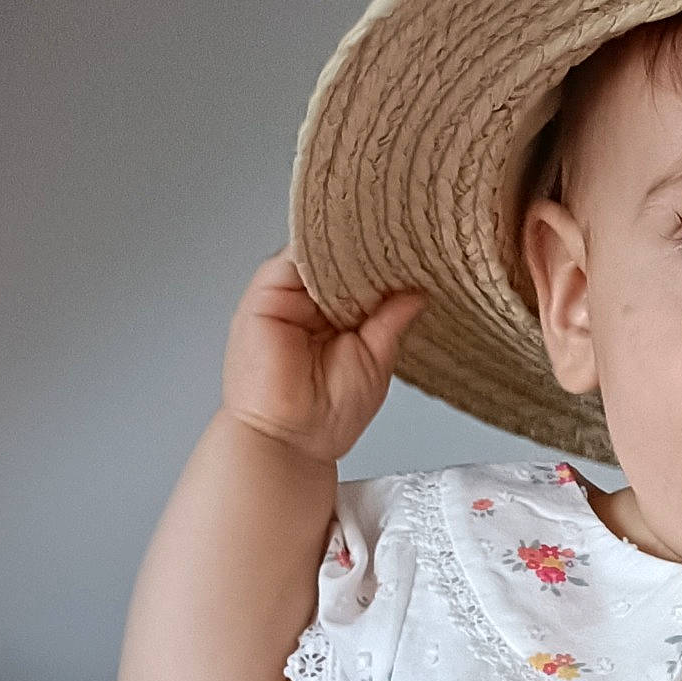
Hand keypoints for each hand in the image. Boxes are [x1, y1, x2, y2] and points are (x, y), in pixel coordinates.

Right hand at [220, 243, 426, 463]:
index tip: (414, 254)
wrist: (291, 440)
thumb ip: (392, 320)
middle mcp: (306, 308)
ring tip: (380, 241)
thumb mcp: (376, 359)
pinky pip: (291, 258)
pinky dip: (318, 250)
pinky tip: (345, 250)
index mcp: (333, 322)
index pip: (358, 280)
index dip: (382, 267)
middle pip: (337, 263)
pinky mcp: (264, 296)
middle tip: (404, 241)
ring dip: (345, 249)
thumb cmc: (327, 416)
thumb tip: (417, 292)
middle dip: (367, 253)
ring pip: (316, 255)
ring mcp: (285, 299)